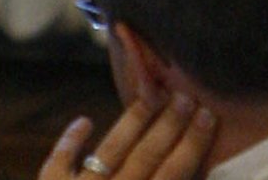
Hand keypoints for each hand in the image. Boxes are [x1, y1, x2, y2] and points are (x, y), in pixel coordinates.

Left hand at [39, 95, 216, 179]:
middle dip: (170, 124)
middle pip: (146, 155)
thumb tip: (202, 174)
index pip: (172, 172)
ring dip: (134, 121)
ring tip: (153, 95)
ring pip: (110, 151)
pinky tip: (84, 121)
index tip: (209, 115)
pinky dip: (70, 141)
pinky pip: (58, 164)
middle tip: (188, 95)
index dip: (193, 143)